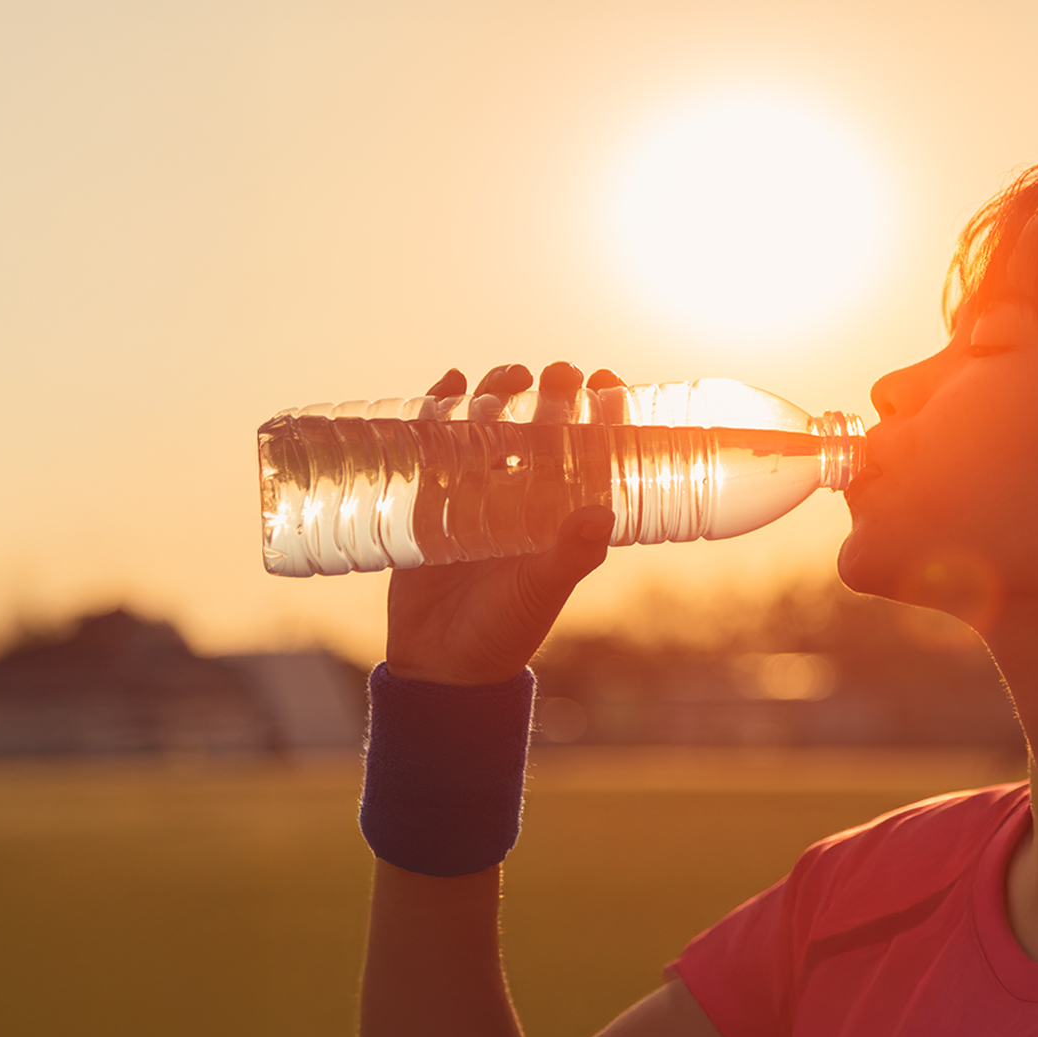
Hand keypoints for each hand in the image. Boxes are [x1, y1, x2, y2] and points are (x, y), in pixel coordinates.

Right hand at [383, 362, 623, 685]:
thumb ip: (570, 556)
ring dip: (499, 393)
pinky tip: (448, 384)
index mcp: (561, 514)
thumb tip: (602, 513)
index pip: (591, 451)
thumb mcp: (540, 591)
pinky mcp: (431, 498)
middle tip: (559, 373)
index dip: (602, 412)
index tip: (606, 380)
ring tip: (508, 378)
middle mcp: (524, 496)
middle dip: (551, 393)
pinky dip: (439, 409)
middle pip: (541, 427)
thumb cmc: (503, 631)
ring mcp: (476, 493)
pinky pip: (435, 443)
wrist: (440, 663)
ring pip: (491, 426)